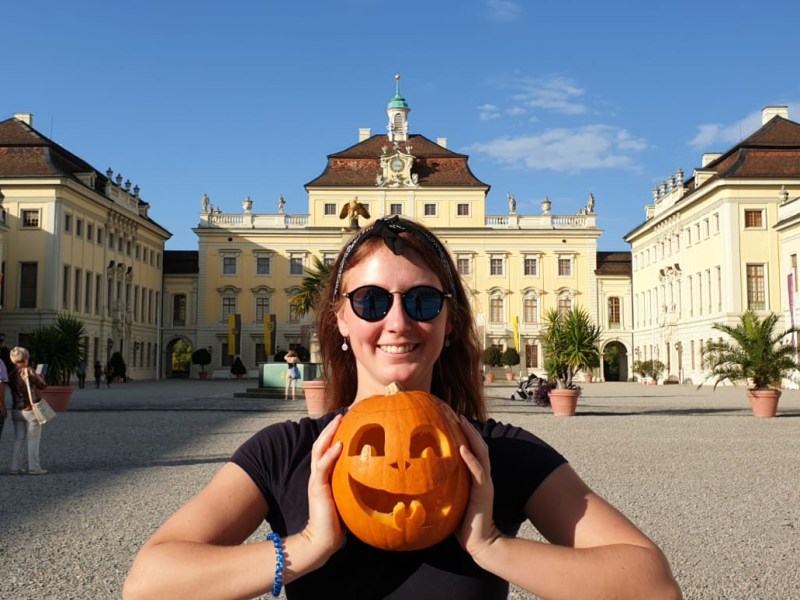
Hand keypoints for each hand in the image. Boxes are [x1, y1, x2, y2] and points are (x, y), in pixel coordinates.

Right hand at [300, 414, 344, 566]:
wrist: (322, 540)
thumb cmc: (337, 523)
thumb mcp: (348, 499)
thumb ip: (355, 487)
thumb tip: (378, 480)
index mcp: (325, 476)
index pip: (328, 450)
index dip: (335, 436)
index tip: (346, 422)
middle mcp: (319, 475)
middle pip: (321, 445)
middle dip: (330, 429)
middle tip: (341, 415)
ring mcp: (317, 481)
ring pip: (319, 451)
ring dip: (328, 434)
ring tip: (338, 421)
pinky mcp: (318, 488)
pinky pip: (322, 467)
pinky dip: (330, 455)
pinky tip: (339, 445)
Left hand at [456, 416, 501, 558]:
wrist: (481, 542)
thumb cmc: (463, 524)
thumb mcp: (452, 501)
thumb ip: (444, 488)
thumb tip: (422, 480)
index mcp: (475, 477)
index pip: (472, 450)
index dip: (465, 434)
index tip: (452, 420)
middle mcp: (482, 476)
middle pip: (478, 446)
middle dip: (469, 429)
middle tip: (457, 414)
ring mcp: (484, 483)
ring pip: (481, 453)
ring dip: (471, 436)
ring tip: (462, 421)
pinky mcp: (483, 492)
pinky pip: (478, 471)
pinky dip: (471, 458)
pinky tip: (463, 447)